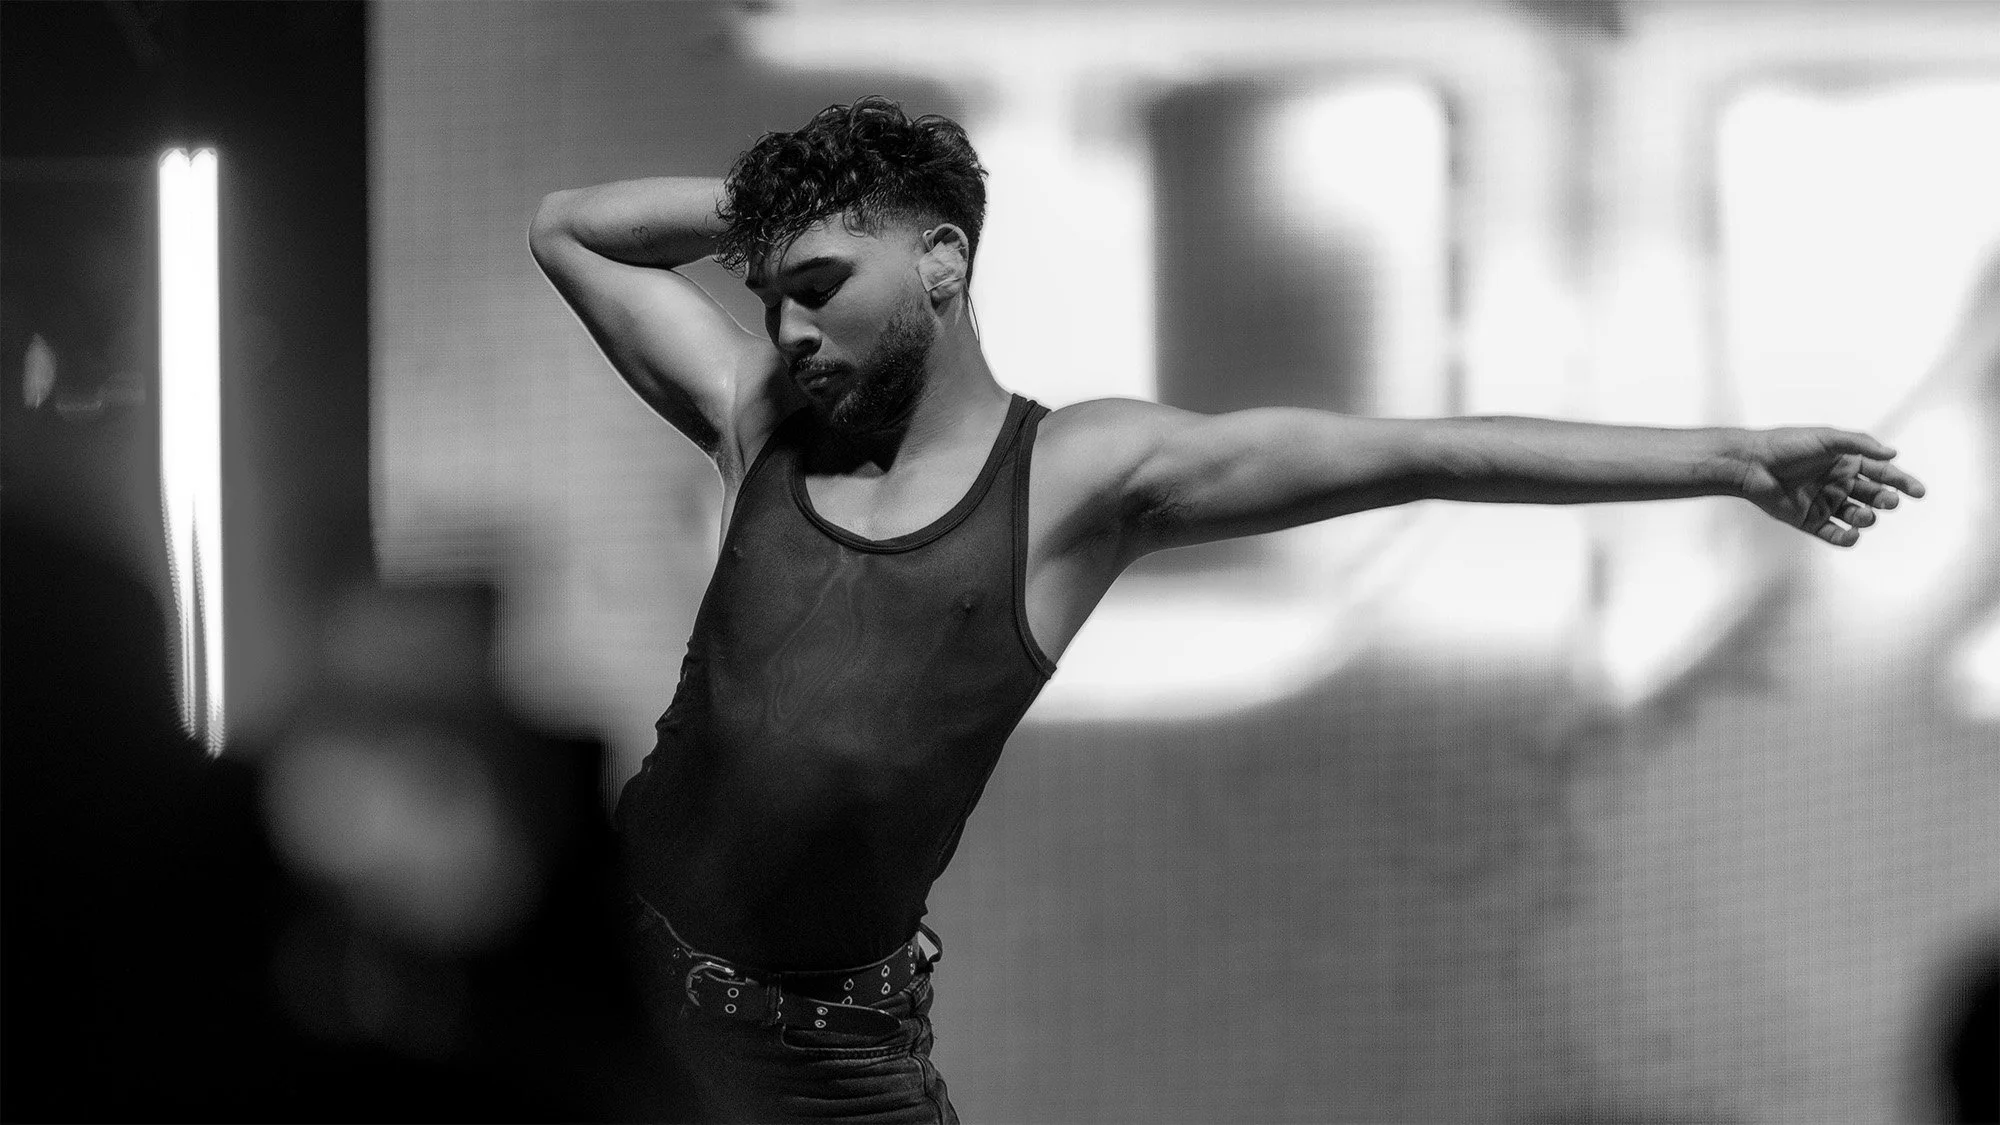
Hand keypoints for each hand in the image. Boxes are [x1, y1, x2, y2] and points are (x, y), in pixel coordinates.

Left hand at [1735, 427, 1926, 546]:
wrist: (1752, 464)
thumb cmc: (1786, 445)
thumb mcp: (1827, 437)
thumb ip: (1860, 444)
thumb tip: (1892, 452)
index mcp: (1846, 462)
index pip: (1882, 473)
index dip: (1902, 482)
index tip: (1918, 491)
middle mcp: (1838, 482)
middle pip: (1873, 495)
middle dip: (1885, 500)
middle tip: (1888, 501)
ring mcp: (1825, 502)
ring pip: (1857, 516)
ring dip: (1867, 517)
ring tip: (1866, 514)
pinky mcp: (1810, 520)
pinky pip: (1834, 534)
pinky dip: (1847, 538)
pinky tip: (1853, 534)